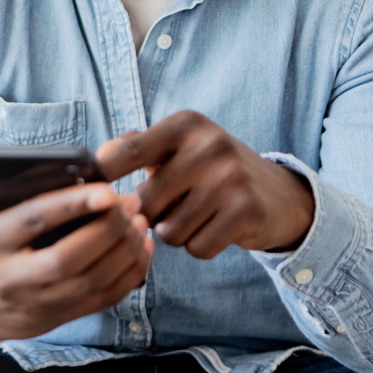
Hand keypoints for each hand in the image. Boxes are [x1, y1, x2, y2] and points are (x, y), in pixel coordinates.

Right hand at [0, 163, 153, 345]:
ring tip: (139, 219)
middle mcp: (11, 279)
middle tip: (130, 201)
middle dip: (107, 229)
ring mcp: (38, 303)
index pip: (32, 222)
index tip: (106, 190)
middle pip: (68, 258)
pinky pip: (103, 299)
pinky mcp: (59, 317)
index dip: (71, 206)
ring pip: (91, 281)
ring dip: (123, 250)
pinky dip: (129, 274)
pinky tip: (139, 247)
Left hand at [95, 110, 313, 258]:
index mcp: (185, 125)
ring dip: (177, 233)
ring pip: (169, 231)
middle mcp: (208, 145)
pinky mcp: (246, 211)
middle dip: (152, 215)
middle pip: (145, 203)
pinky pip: (197, 247)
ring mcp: (230, 178)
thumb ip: (136, 147)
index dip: (103, 176)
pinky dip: (201, 246)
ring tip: (198, 215)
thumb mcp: (179, 146)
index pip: (125, 152)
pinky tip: (217, 228)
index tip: (93, 191)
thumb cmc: (212, 170)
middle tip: (174, 206)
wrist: (279, 194)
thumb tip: (98, 157)